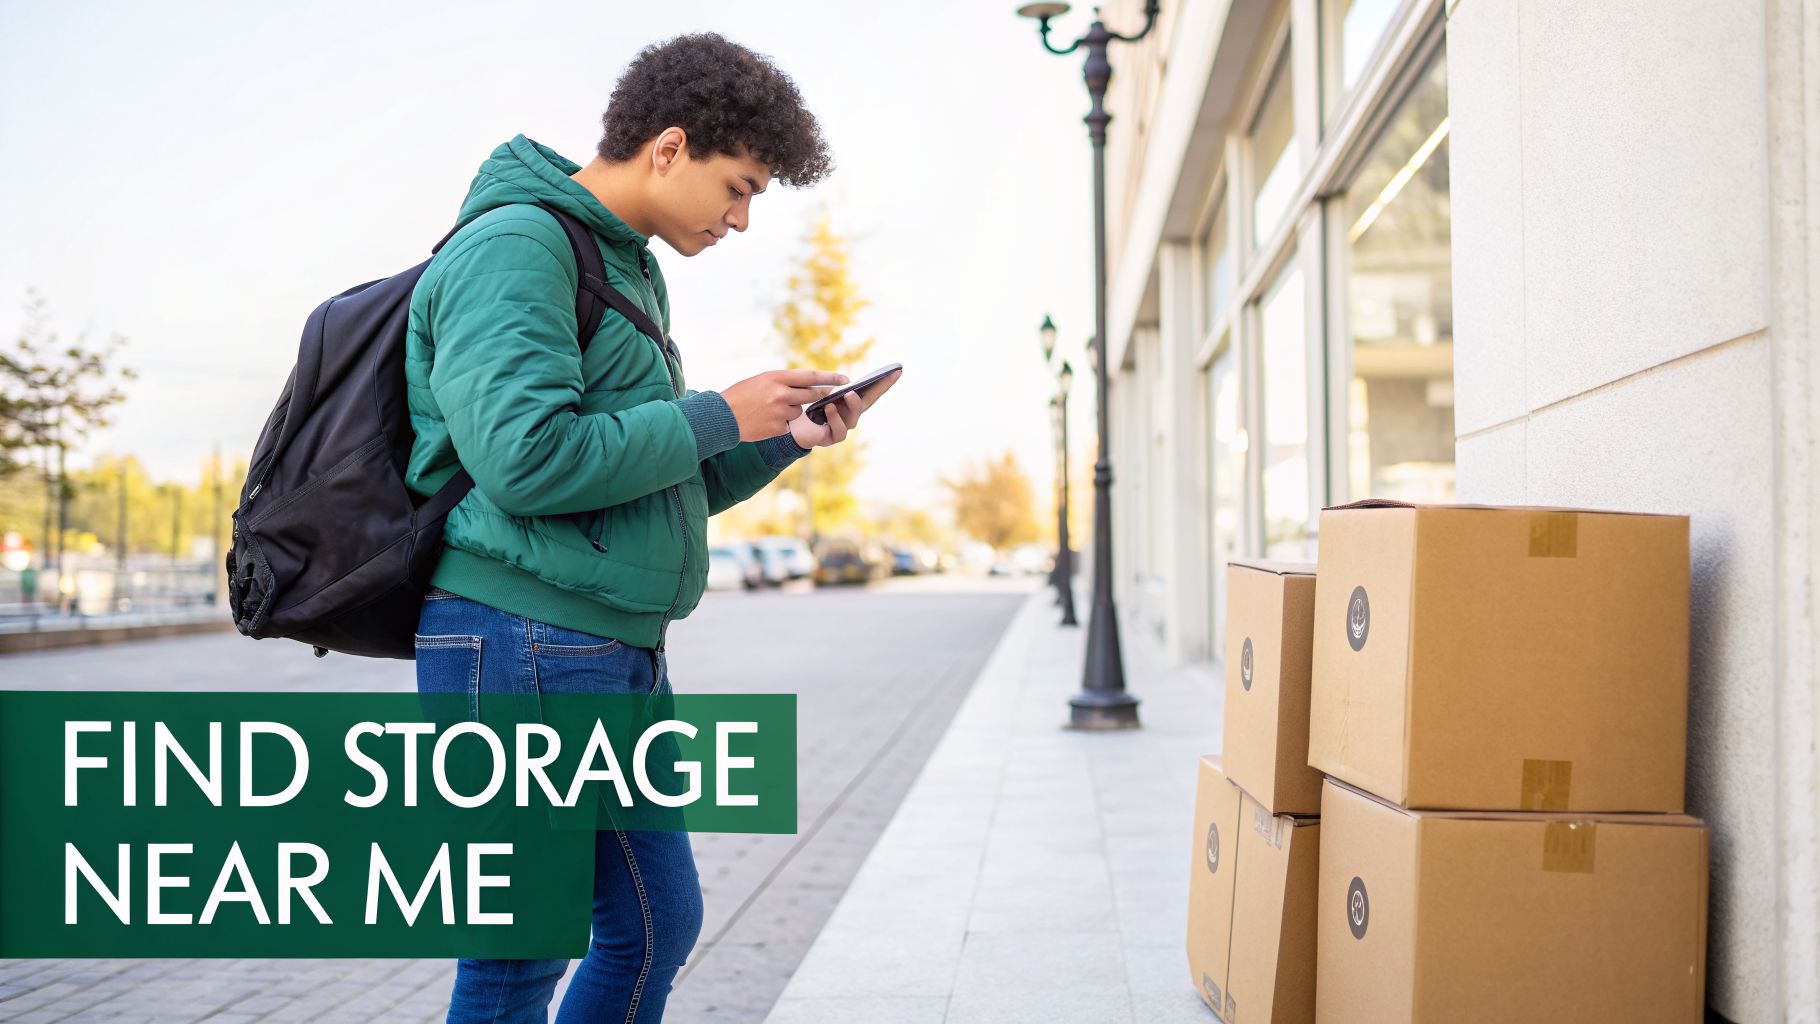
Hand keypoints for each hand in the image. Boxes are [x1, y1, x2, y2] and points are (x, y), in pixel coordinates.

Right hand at [721, 369, 848, 441]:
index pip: (811, 376)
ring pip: (798, 411)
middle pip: (811, 395)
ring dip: (791, 411)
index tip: (844, 378)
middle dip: (817, 396)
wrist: (721, 417)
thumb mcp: (761, 380)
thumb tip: (806, 385)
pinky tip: (764, 421)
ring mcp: (780, 412)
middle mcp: (781, 394)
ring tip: (769, 410)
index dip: (830, 377)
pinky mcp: (778, 428)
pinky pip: (788, 425)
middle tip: (821, 395)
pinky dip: (780, 424)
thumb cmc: (740, 395)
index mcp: (777, 377)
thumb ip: (783, 382)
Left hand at [788, 367, 901, 448]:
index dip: (885, 382)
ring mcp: (844, 427)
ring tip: (847, 394)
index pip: (871, 391)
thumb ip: (834, 390)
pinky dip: (835, 418)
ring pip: (854, 418)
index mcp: (850, 403)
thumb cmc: (806, 407)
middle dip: (880, 389)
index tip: (898, 370)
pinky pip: (839, 430)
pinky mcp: (833, 438)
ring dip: (852, 405)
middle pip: (869, 402)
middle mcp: (851, 415)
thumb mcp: (821, 393)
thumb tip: (847, 386)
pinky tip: (829, 408)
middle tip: (883, 376)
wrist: (790, 427)